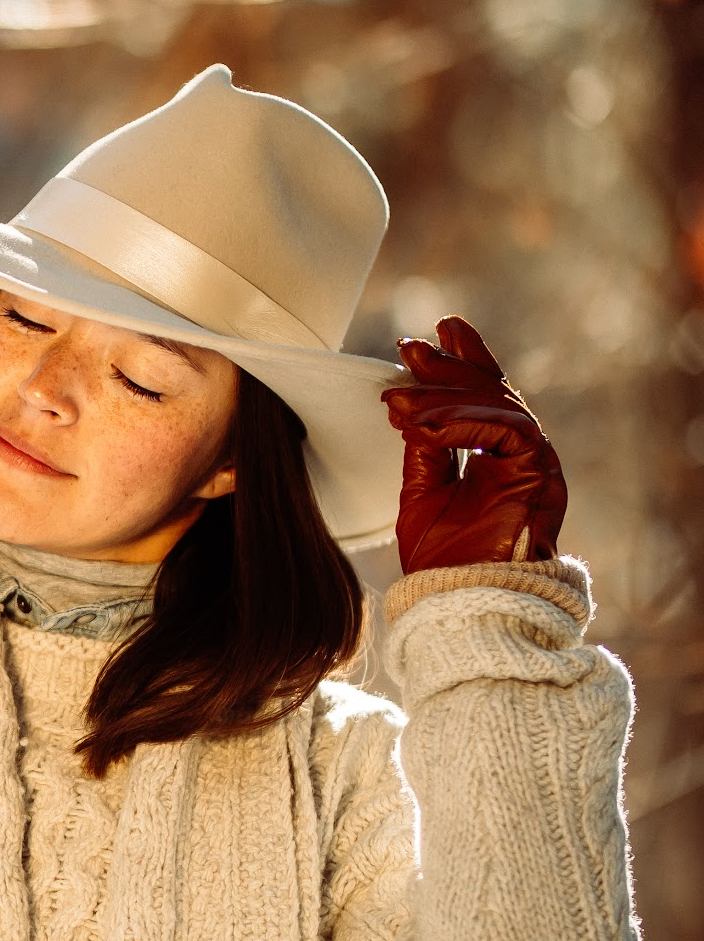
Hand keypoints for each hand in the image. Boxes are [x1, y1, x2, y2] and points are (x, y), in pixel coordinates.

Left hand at [381, 316, 566, 574]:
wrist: (461, 605)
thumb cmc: (442, 561)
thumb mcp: (421, 493)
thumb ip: (423, 448)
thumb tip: (410, 404)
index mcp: (498, 460)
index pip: (484, 400)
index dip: (462, 363)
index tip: (429, 336)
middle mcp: (523, 458)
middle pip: (493, 394)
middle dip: (451, 365)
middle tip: (410, 346)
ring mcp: (538, 466)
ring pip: (498, 407)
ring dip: (445, 397)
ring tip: (397, 398)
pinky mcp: (542, 476)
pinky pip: (506, 430)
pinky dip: (462, 422)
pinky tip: (423, 425)